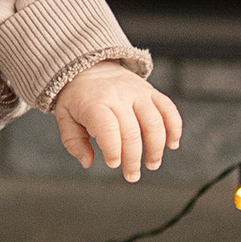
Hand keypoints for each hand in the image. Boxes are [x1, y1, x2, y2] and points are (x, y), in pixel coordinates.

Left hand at [54, 65, 180, 182]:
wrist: (91, 66)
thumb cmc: (78, 97)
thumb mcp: (65, 116)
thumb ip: (74, 142)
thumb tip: (87, 162)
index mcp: (94, 103)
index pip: (107, 128)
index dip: (113, 149)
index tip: (113, 164)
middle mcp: (118, 96)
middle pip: (132, 131)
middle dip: (133, 158)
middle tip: (132, 175)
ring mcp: (137, 93)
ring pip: (154, 122)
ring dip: (156, 148)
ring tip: (152, 164)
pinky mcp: (151, 91)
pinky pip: (168, 109)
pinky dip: (174, 128)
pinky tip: (172, 144)